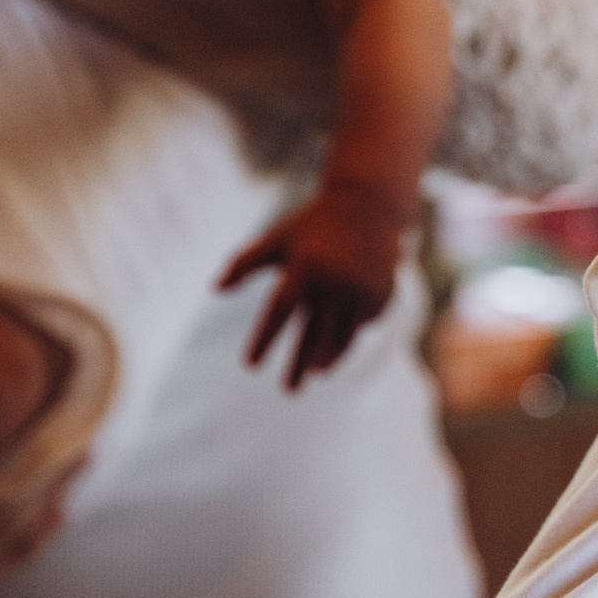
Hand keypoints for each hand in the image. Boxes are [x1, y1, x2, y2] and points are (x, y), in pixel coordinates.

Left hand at [219, 185, 405, 387]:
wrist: (369, 206)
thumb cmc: (315, 223)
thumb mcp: (278, 238)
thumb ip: (247, 263)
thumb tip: (215, 288)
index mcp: (304, 270)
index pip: (279, 315)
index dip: (264, 342)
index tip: (250, 365)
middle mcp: (334, 284)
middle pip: (312, 337)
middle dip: (298, 366)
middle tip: (289, 390)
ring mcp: (361, 291)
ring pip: (341, 337)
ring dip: (327, 358)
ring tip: (315, 373)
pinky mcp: (381, 295)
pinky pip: (362, 323)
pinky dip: (350, 333)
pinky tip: (341, 341)